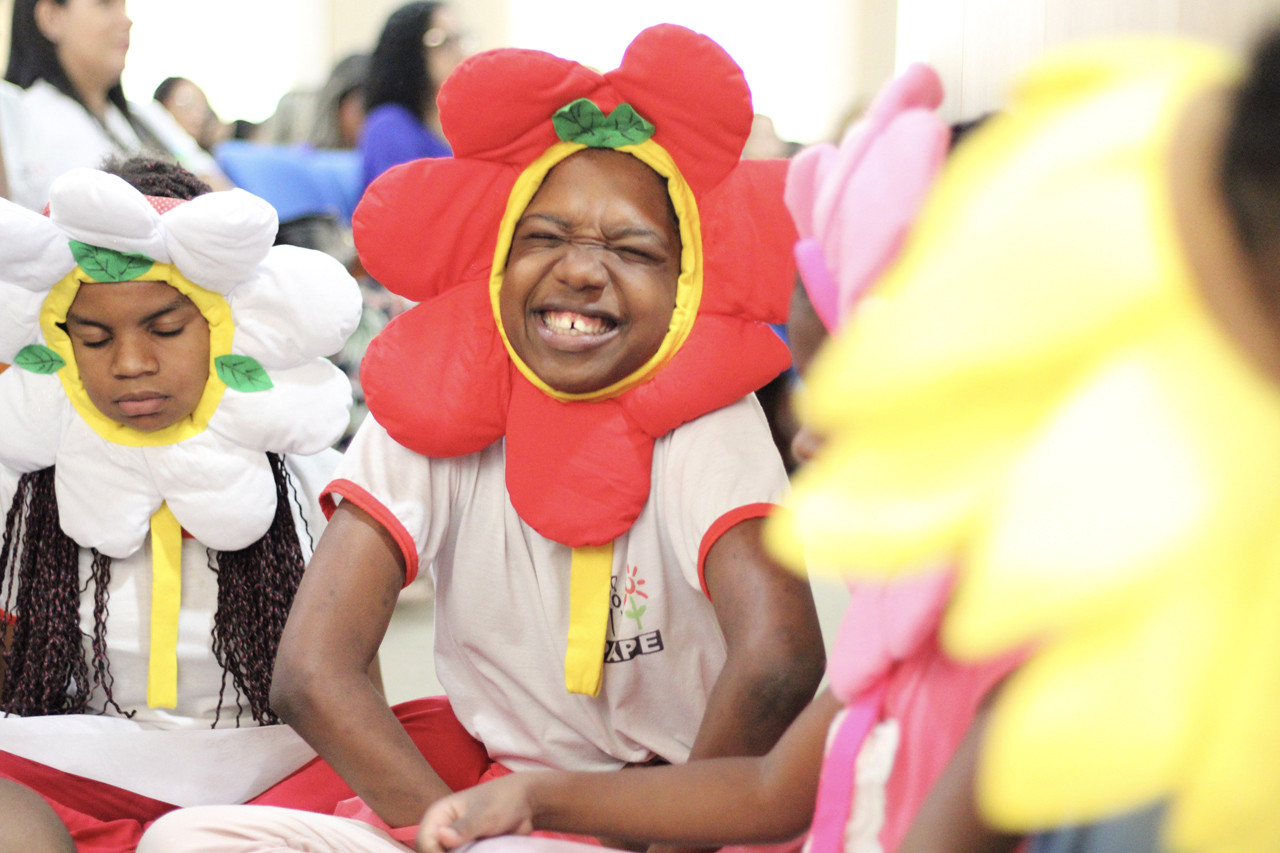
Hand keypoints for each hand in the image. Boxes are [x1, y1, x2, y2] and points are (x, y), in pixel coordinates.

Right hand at [417, 775, 536, 852]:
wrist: (525, 804)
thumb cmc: (503, 800)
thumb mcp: (486, 814)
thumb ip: (465, 827)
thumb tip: (442, 837)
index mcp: (438, 815)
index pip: (424, 843)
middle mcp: (441, 830)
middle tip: (474, 851)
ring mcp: (453, 843)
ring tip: (481, 849)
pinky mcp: (465, 851)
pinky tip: (484, 851)